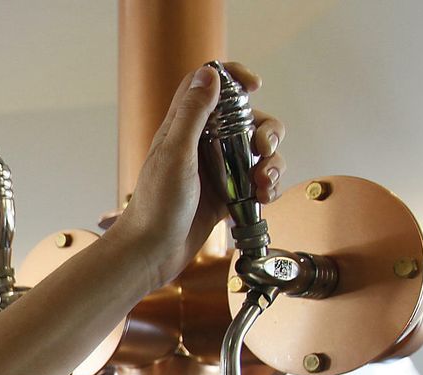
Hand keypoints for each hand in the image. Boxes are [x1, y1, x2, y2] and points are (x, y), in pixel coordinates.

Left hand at [105, 62, 286, 292]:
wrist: (151, 253)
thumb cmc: (155, 206)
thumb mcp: (174, 153)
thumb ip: (192, 114)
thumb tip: (209, 72)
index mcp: (184, 128)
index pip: (208, 85)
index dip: (233, 77)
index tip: (254, 86)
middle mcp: (201, 145)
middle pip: (246, 119)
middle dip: (266, 130)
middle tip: (263, 148)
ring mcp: (216, 171)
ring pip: (257, 153)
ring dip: (272, 163)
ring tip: (264, 183)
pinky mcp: (226, 196)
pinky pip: (256, 182)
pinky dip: (267, 187)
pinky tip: (262, 198)